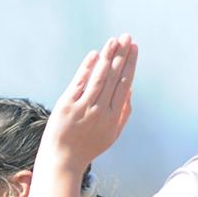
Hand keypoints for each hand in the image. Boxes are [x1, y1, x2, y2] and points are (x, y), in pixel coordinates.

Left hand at [41, 34, 137, 172]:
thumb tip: (130, 89)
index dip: (130, 64)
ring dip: (107, 56)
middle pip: (114, 77)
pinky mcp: (67, 105)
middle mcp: (100, 110)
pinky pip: (79, 82)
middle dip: (122, 55)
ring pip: (99, 77)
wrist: (63, 159)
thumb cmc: (89, 146)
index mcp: (113, 116)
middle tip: (127, 37)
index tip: (134, 48)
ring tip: (114, 40)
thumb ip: (124, 112)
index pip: (124, 83)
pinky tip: (94, 54)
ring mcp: (83, 107)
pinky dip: (87, 67)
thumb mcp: (112, 134)